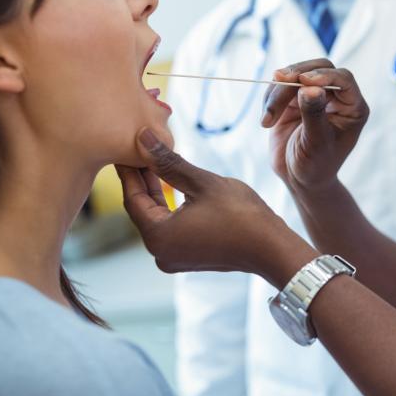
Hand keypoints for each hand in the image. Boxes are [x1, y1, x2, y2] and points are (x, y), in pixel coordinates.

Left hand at [115, 128, 314, 285]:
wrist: (271, 248)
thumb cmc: (241, 215)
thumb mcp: (202, 182)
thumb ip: (168, 161)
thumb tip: (142, 138)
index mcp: (158, 237)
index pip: (132, 197)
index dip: (128, 169)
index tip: (124, 146)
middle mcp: (159, 252)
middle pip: (142, 209)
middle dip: (141, 179)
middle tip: (136, 149)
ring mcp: (173, 258)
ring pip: (156, 218)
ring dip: (156, 191)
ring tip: (153, 161)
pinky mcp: (187, 257)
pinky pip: (170, 227)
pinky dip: (169, 206)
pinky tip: (172, 185)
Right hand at [260, 59, 369, 191]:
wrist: (298, 179)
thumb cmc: (316, 166)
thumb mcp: (316, 143)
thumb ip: (313, 115)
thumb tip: (310, 88)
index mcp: (352, 107)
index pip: (343, 79)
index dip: (324, 75)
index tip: (304, 81)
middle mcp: (335, 98)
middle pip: (319, 68)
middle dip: (297, 74)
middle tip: (279, 80)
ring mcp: (313, 96)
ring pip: (295, 75)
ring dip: (278, 91)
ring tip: (267, 119)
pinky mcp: (292, 100)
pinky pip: (279, 86)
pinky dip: (269, 98)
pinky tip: (266, 120)